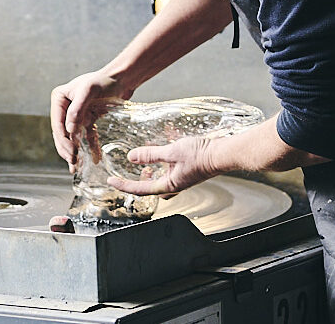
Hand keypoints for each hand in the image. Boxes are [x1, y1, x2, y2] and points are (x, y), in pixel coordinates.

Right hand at [50, 71, 131, 167]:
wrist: (122, 78)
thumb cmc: (105, 81)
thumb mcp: (89, 91)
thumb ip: (77, 110)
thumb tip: (69, 130)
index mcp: (59, 99)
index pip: (57, 124)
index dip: (63, 140)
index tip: (71, 153)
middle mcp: (65, 108)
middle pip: (63, 133)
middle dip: (67, 149)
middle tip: (73, 163)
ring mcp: (76, 115)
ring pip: (73, 137)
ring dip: (75, 152)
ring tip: (77, 166)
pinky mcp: (88, 120)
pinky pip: (87, 136)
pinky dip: (90, 147)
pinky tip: (94, 159)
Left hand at [107, 136, 221, 195]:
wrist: (223, 154)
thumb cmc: (202, 156)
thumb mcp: (171, 152)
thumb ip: (151, 154)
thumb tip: (132, 157)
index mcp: (169, 185)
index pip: (140, 189)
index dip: (123, 185)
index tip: (111, 181)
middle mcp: (175, 185)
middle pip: (152, 187)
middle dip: (141, 180)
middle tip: (132, 170)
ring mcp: (183, 178)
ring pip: (162, 177)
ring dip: (153, 168)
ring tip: (147, 157)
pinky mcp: (189, 170)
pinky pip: (172, 167)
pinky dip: (165, 158)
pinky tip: (166, 145)